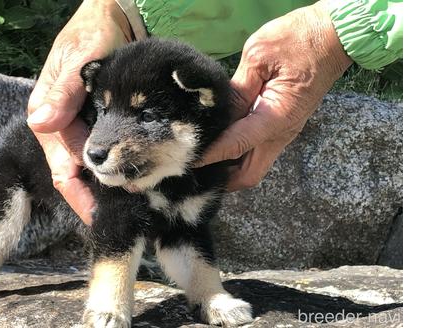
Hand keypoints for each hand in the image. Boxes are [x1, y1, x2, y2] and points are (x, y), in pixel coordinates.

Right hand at [27, 0, 131, 223]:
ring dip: (113, 183)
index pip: (63, 170)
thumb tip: (41, 124)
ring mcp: (83, 125)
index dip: (81, 196)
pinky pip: (107, 151)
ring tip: (137, 200)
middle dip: (101, 196)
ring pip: (95, 166)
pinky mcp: (100, 121)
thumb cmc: (92, 33)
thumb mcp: (79, 59)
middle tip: (127, 215)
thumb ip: (63, 92)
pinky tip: (138, 175)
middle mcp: (64, 127)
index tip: (101, 217)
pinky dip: (120, 164)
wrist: (113, 20)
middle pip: (79, 175)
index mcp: (50, 116)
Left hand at [199, 0, 352, 191]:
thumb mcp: (259, 57)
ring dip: (230, 166)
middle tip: (196, 164)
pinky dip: (238, 152)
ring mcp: (284, 131)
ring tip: (204, 153)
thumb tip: (218, 114)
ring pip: (254, 165)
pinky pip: (257, 149)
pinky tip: (221, 139)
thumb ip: (237, 90)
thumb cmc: (298, 39)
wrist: (334, 36)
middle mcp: (281, 133)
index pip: (235, 146)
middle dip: (223, 177)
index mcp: (276, 118)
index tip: (188, 160)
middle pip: (249, 175)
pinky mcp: (283, 125)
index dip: (210, 155)